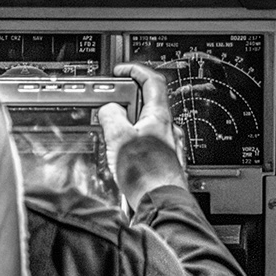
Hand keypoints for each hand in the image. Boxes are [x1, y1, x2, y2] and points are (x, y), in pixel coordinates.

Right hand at [98, 62, 187, 211]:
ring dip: (125, 128)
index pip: (153, 81)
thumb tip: (108, 109)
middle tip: (109, 111)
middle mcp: (168, 128)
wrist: (161, 204)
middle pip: (145, 104)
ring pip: (143, 126)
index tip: (122, 71)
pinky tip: (121, 159)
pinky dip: (130, 145)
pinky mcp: (163, 161)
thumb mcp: (119, 138)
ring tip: (112, 142)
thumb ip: (111, 116)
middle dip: (124, 105)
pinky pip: (144, 145)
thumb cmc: (148, 175)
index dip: (136, 71)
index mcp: (160, 115)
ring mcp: (167, 145)